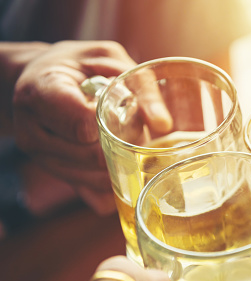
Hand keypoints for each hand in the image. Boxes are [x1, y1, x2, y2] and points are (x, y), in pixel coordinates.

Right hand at [12, 41, 171, 213]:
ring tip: (121, 137)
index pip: (82, 126)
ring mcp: (42, 160)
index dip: (111, 123)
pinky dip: (117, 183)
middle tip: (130, 125)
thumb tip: (163, 124)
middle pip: (94, 157)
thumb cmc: (79, 66)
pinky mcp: (58, 178)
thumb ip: (138, 86)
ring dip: (122, 163)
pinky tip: (118, 161)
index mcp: (40, 93)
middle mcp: (32, 132)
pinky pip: (96, 197)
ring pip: (98, 179)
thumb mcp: (109, 59)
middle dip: (123, 144)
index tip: (118, 109)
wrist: (41, 81)